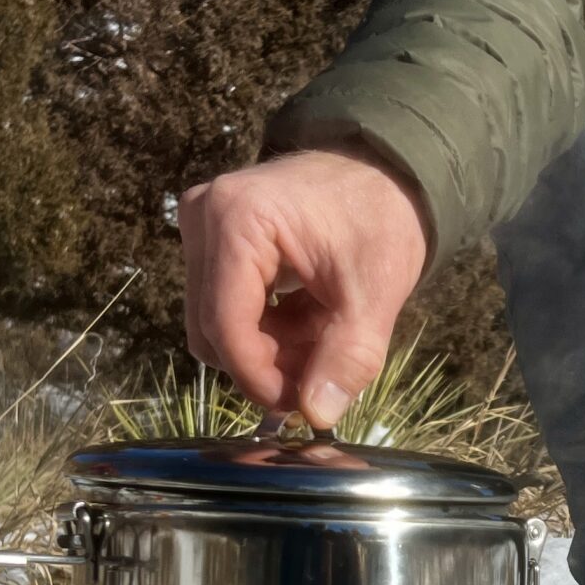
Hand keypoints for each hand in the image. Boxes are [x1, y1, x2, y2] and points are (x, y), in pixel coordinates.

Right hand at [178, 148, 428, 429]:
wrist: (383, 170)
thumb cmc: (380, 218)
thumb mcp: (375, 293)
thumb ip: (348, 357)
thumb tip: (317, 414)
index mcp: (238, 220)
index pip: (225, 325)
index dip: (257, 377)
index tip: (299, 406)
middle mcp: (204, 217)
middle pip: (213, 328)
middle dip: (264, 362)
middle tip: (320, 371)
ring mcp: (201, 225)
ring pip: (216, 322)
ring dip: (267, 346)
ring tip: (322, 335)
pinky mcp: (210, 238)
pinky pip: (222, 305)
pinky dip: (265, 327)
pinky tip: (308, 318)